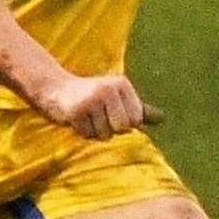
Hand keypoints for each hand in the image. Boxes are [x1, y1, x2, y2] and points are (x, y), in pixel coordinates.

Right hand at [34, 73, 160, 140]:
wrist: (55, 89)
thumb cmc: (91, 97)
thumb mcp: (117, 98)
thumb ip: (139, 109)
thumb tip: (163, 119)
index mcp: (123, 84)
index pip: (136, 120)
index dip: (123, 124)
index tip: (110, 113)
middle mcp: (109, 88)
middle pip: (122, 128)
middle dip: (110, 129)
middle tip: (98, 116)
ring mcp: (92, 98)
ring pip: (105, 133)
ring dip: (95, 131)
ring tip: (87, 117)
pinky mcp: (76, 110)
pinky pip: (88, 134)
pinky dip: (82, 131)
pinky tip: (76, 119)